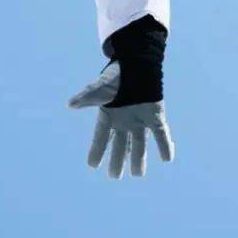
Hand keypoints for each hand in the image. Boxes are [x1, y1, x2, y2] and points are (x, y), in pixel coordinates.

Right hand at [68, 61, 175, 178]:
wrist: (136, 61)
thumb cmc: (117, 75)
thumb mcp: (100, 87)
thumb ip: (87, 97)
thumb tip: (70, 104)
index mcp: (110, 116)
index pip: (101, 138)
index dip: (96, 151)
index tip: (92, 165)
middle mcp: (124, 121)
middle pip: (120, 146)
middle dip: (117, 161)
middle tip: (114, 176)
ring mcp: (140, 120)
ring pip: (140, 145)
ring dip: (139, 159)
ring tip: (138, 173)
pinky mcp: (155, 116)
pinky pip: (161, 134)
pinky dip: (165, 146)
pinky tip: (167, 158)